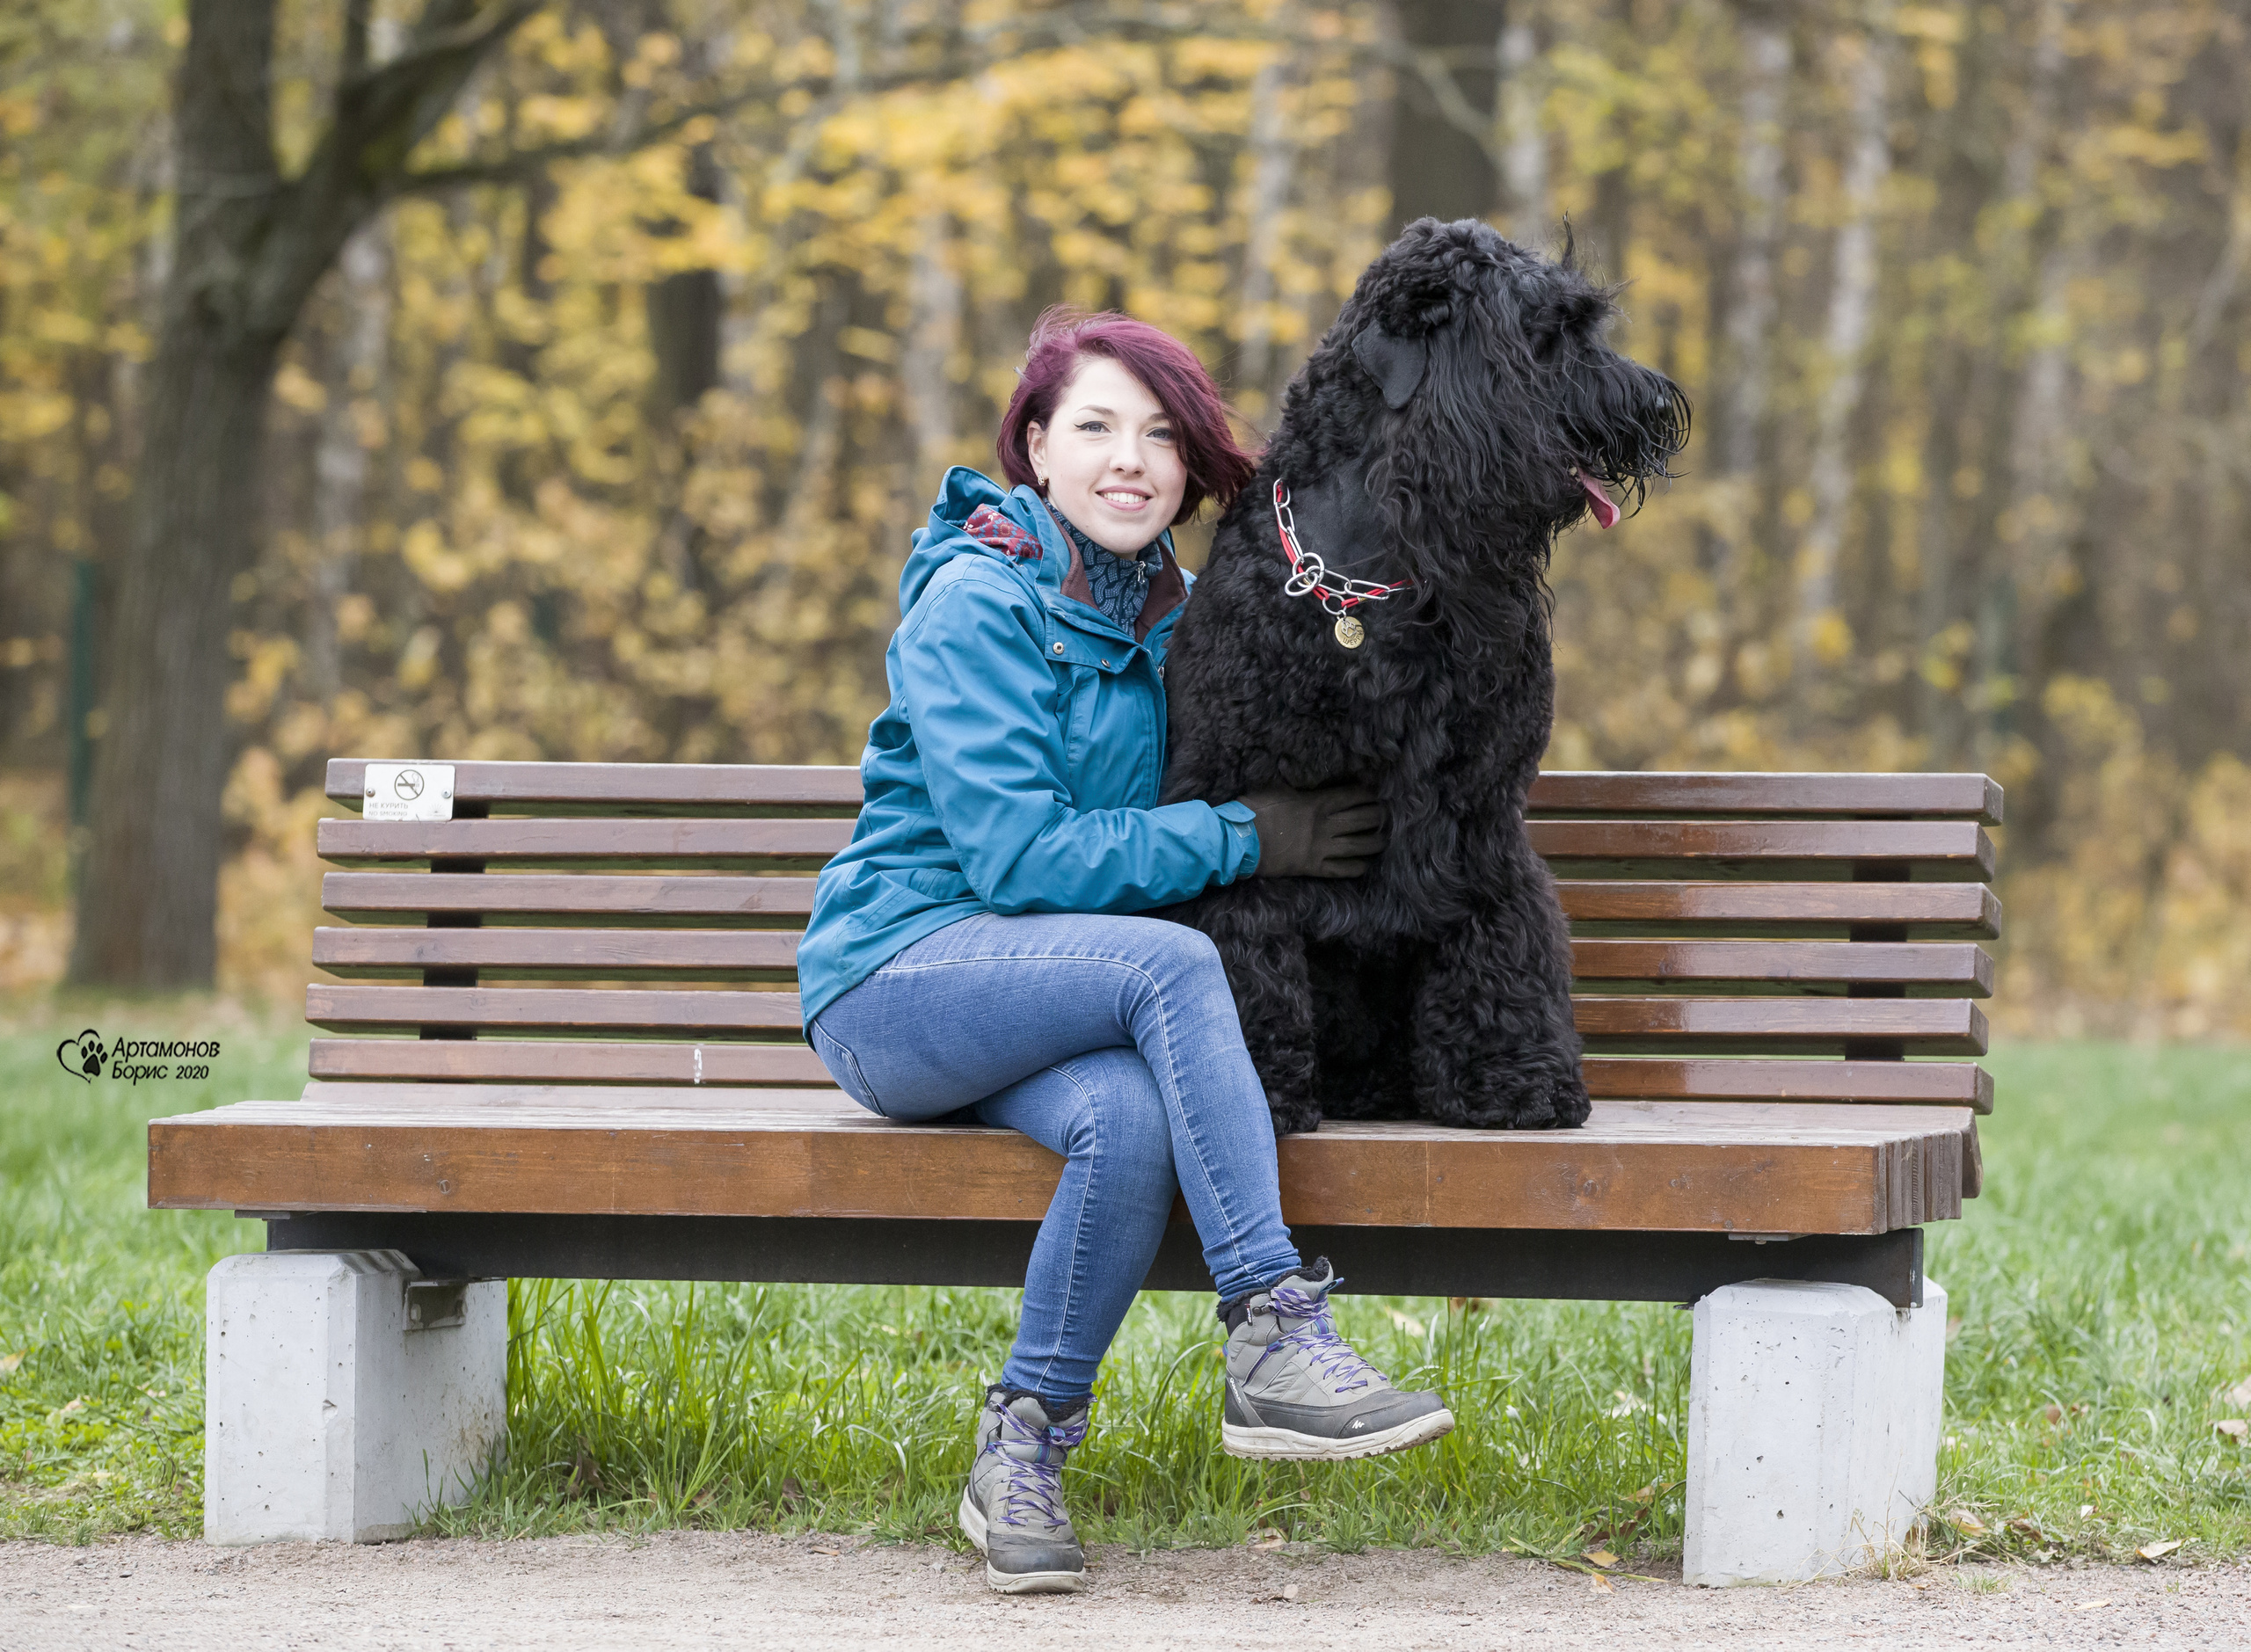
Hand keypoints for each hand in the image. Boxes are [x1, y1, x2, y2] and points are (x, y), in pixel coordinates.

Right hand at [1236, 785, 1386, 877]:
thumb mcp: (1279, 788)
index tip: (1374, 794)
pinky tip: (1365, 864)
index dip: (1367, 794)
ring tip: (1383, 839)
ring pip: (1358, 845)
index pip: (1352, 796)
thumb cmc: (1255, 810)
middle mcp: (1325, 826)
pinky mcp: (1312, 867)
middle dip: (1378, 816)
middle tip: (1385, 815)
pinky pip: (1341, 869)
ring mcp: (1321, 848)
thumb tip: (1311, 782)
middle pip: (1362, 819)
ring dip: (1374, 842)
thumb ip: (1300, 788)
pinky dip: (1356, 867)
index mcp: (1317, 803)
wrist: (1241, 840)